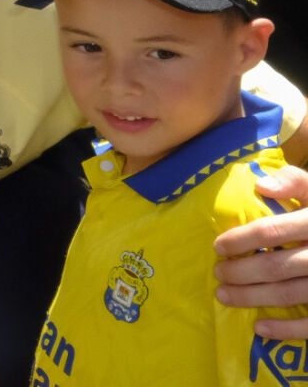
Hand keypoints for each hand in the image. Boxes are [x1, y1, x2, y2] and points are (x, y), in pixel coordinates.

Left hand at [216, 165, 307, 334]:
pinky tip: (260, 328)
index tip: (218, 247)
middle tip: (218, 273)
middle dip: (240, 272)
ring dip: (252, 298)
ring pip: (289, 294)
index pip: (271, 231)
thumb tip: (261, 185)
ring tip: (224, 296)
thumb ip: (294, 182)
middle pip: (275, 267)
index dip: (240, 240)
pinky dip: (285, 329)